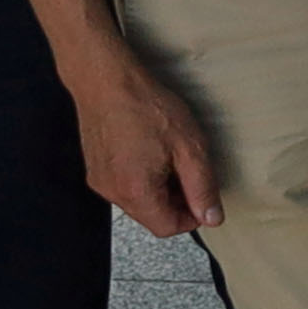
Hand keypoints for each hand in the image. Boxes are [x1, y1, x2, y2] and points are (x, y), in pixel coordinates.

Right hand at [66, 40, 216, 238]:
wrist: (106, 80)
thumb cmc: (147, 107)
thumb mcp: (189, 148)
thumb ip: (202, 187)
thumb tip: (212, 218)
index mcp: (135, 192)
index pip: (166, 228)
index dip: (191, 219)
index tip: (205, 200)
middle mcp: (111, 192)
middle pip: (151, 216)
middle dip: (176, 203)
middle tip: (192, 173)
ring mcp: (99, 180)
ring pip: (137, 201)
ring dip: (160, 189)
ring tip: (173, 157)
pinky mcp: (95, 167)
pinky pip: (124, 185)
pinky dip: (143, 178)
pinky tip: (153, 151)